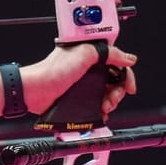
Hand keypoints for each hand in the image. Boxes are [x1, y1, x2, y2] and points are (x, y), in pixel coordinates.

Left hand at [23, 42, 137, 119]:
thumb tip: (129, 58)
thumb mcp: (85, 54)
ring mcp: (85, 82)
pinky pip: (97, 102)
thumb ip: (110, 53)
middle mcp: (89, 67)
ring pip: (107, 93)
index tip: (129, 87)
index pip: (117, 62)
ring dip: (110, 101)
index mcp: (91, 53)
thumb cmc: (53, 70)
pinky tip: (100, 112)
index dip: (126, 74)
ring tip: (105, 106)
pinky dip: (101, 109)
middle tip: (112, 99)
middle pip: (115, 80)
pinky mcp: (80, 96)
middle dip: (118, 91)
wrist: (35, 90)